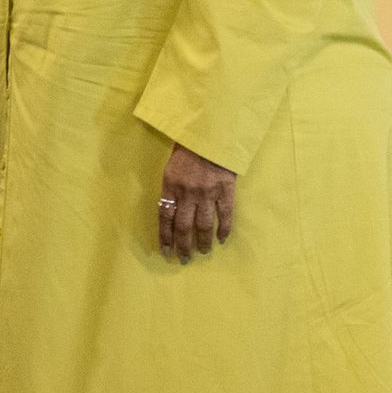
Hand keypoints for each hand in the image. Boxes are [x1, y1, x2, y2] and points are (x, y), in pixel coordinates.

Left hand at [158, 143, 235, 262]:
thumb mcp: (171, 167)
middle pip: (184, 226)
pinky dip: (224, 230)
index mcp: (170, 185)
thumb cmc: (188, 148)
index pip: (165, 217)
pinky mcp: (226, 191)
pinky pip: (225, 215)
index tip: (166, 251)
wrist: (211, 133)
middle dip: (183, 246)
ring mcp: (208, 193)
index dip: (165, 236)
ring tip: (202, 252)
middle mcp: (188, 192)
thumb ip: (171, 189)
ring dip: (202, 242)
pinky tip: (222, 240)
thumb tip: (171, 212)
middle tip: (185, 259)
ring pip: (204, 225)